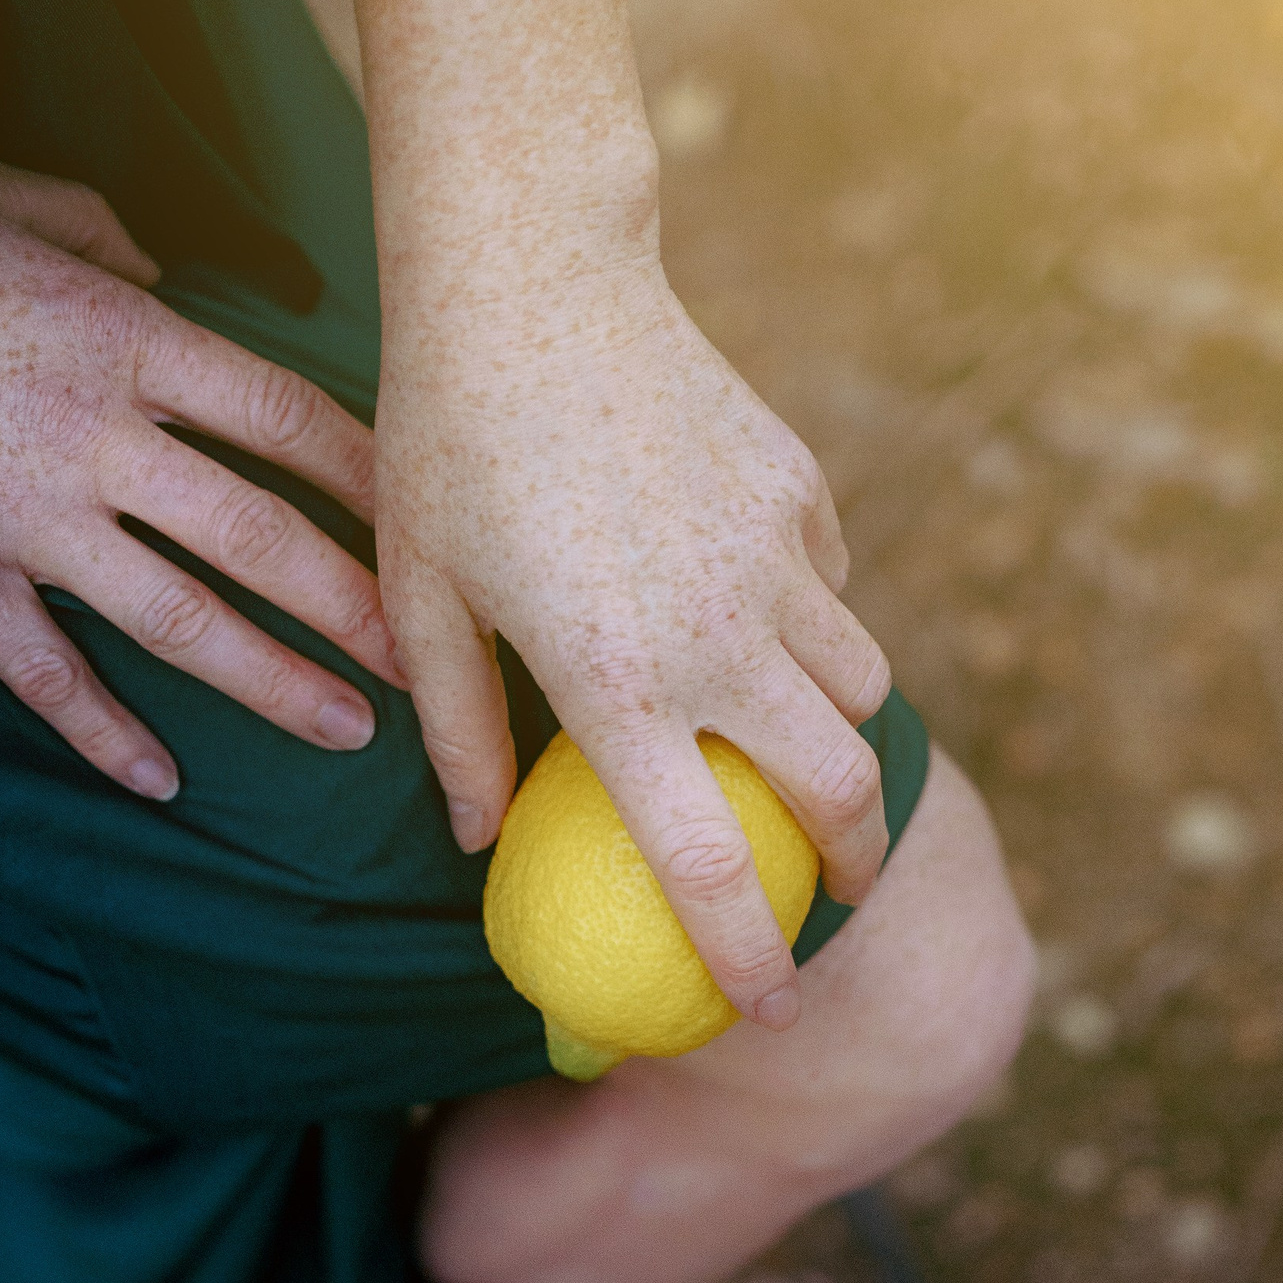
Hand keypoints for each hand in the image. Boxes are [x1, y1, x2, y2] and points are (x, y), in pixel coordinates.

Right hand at [0, 145, 401, 796]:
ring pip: (181, 620)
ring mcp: (22, 517)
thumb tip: (152, 264)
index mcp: (119, 333)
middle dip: (360, 605)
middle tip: (432, 661)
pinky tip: (161, 780)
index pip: (288, 414)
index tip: (431, 516)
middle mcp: (93, 434)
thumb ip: (88, 226)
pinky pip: (46, 673)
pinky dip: (104, 731)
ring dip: (274, 682)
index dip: (371, 472)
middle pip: (263, 534)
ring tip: (348, 731)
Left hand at [377, 241, 891, 1028]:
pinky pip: (833, 591)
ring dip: (844, 744)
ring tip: (802, 760)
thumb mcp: (422, 596)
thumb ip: (459, 730)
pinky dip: (814, 627)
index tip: (770, 1009)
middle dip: (857, 862)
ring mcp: (776, 559)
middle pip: (842, 790)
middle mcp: (720, 635)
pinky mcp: (800, 492)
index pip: (708, 863)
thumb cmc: (445, 439)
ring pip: (861, 689)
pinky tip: (754, 614)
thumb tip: (478, 839)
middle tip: (834, 889)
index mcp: (616, 683)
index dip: (749, 956)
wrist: (531, 273)